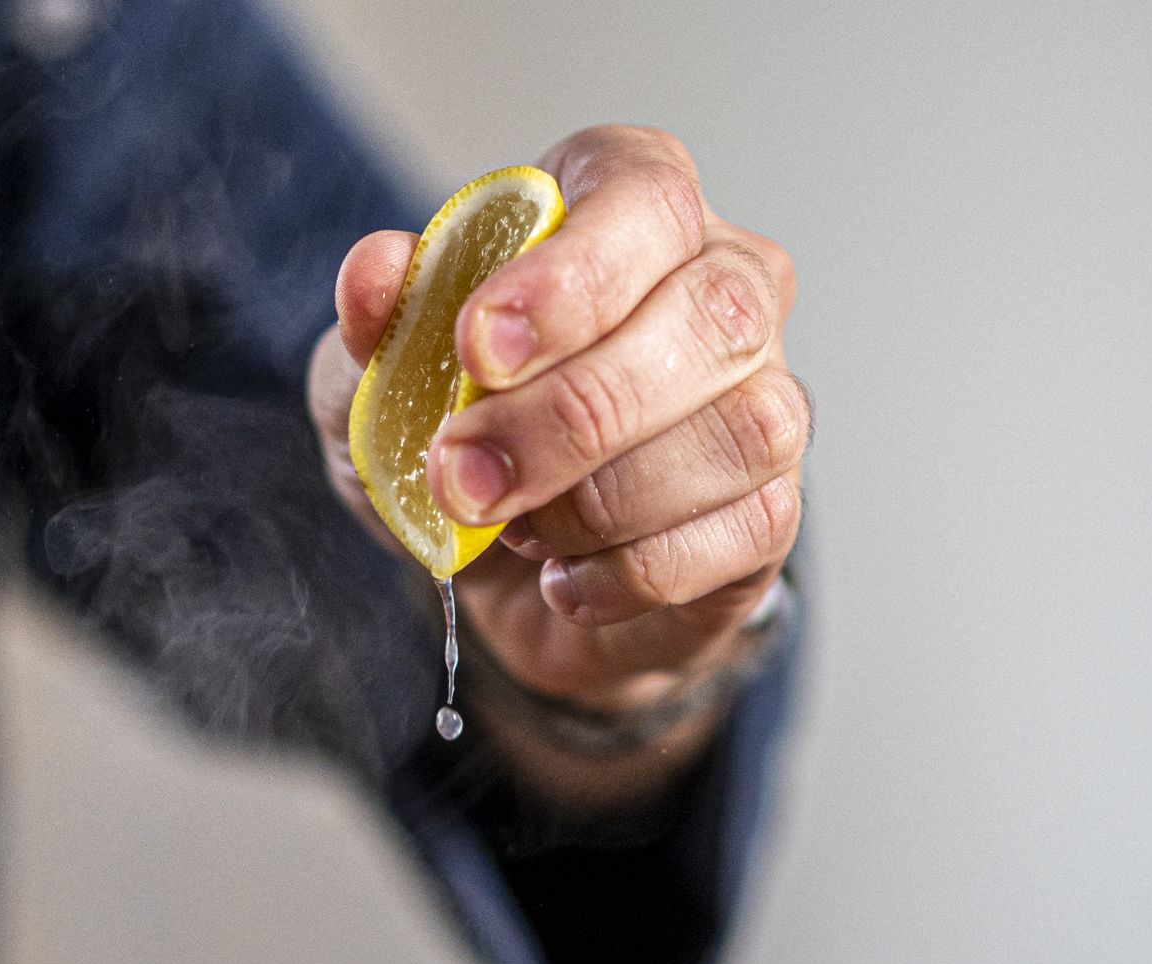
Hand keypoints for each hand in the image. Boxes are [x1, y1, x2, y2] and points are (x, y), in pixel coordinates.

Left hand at [311, 128, 804, 769]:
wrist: (497, 569)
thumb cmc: (460, 428)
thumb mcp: (386, 376)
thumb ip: (382, 322)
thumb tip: (376, 270)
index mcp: (631, 206)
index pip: (643, 198)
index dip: (568, 276)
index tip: (478, 348)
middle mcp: (726, 283)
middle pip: (707, 315)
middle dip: (571, 414)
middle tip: (462, 479)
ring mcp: (768, 394)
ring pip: (741, 431)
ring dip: (602, 500)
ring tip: (514, 531)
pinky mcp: (775, 505)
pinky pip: (745, 531)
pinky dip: (634, 570)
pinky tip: (565, 578)